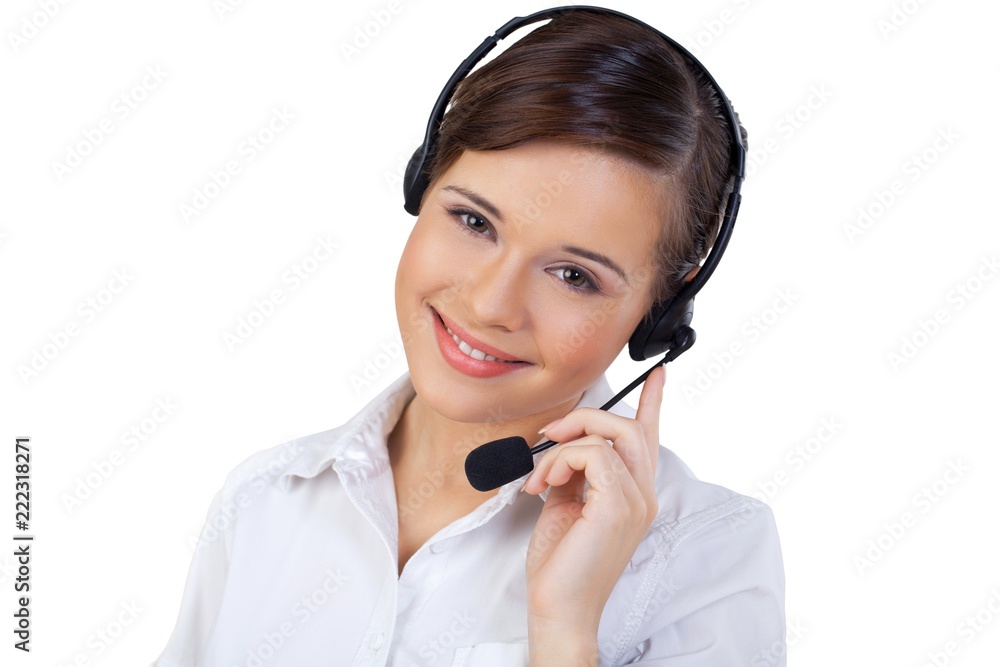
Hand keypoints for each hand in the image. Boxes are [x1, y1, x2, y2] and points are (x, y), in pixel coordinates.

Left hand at [522, 364, 664, 633]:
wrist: (558, 607)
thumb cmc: (560, 565)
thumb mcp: (567, 505)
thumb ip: (576, 473)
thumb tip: (564, 446)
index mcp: (633, 495)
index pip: (649, 439)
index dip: (653, 403)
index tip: (656, 374)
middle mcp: (642, 496)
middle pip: (630, 427)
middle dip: (586, 417)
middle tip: (552, 433)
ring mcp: (635, 501)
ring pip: (609, 435)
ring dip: (563, 446)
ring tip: (541, 476)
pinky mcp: (617, 506)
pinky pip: (592, 454)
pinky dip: (560, 461)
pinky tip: (545, 485)